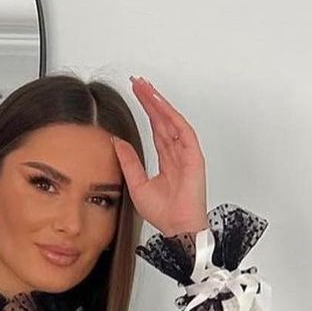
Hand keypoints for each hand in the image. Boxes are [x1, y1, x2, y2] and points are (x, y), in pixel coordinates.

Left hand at [111, 77, 208, 236]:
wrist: (177, 228)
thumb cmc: (163, 214)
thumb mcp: (137, 184)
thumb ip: (129, 162)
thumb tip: (117, 142)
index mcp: (166, 161)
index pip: (156, 129)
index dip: (146, 111)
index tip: (136, 94)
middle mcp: (177, 154)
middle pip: (163, 120)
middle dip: (151, 100)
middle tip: (138, 82)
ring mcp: (186, 154)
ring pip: (171, 121)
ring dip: (159, 103)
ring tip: (146, 88)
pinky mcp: (194, 157)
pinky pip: (183, 131)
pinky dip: (172, 116)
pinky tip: (160, 105)